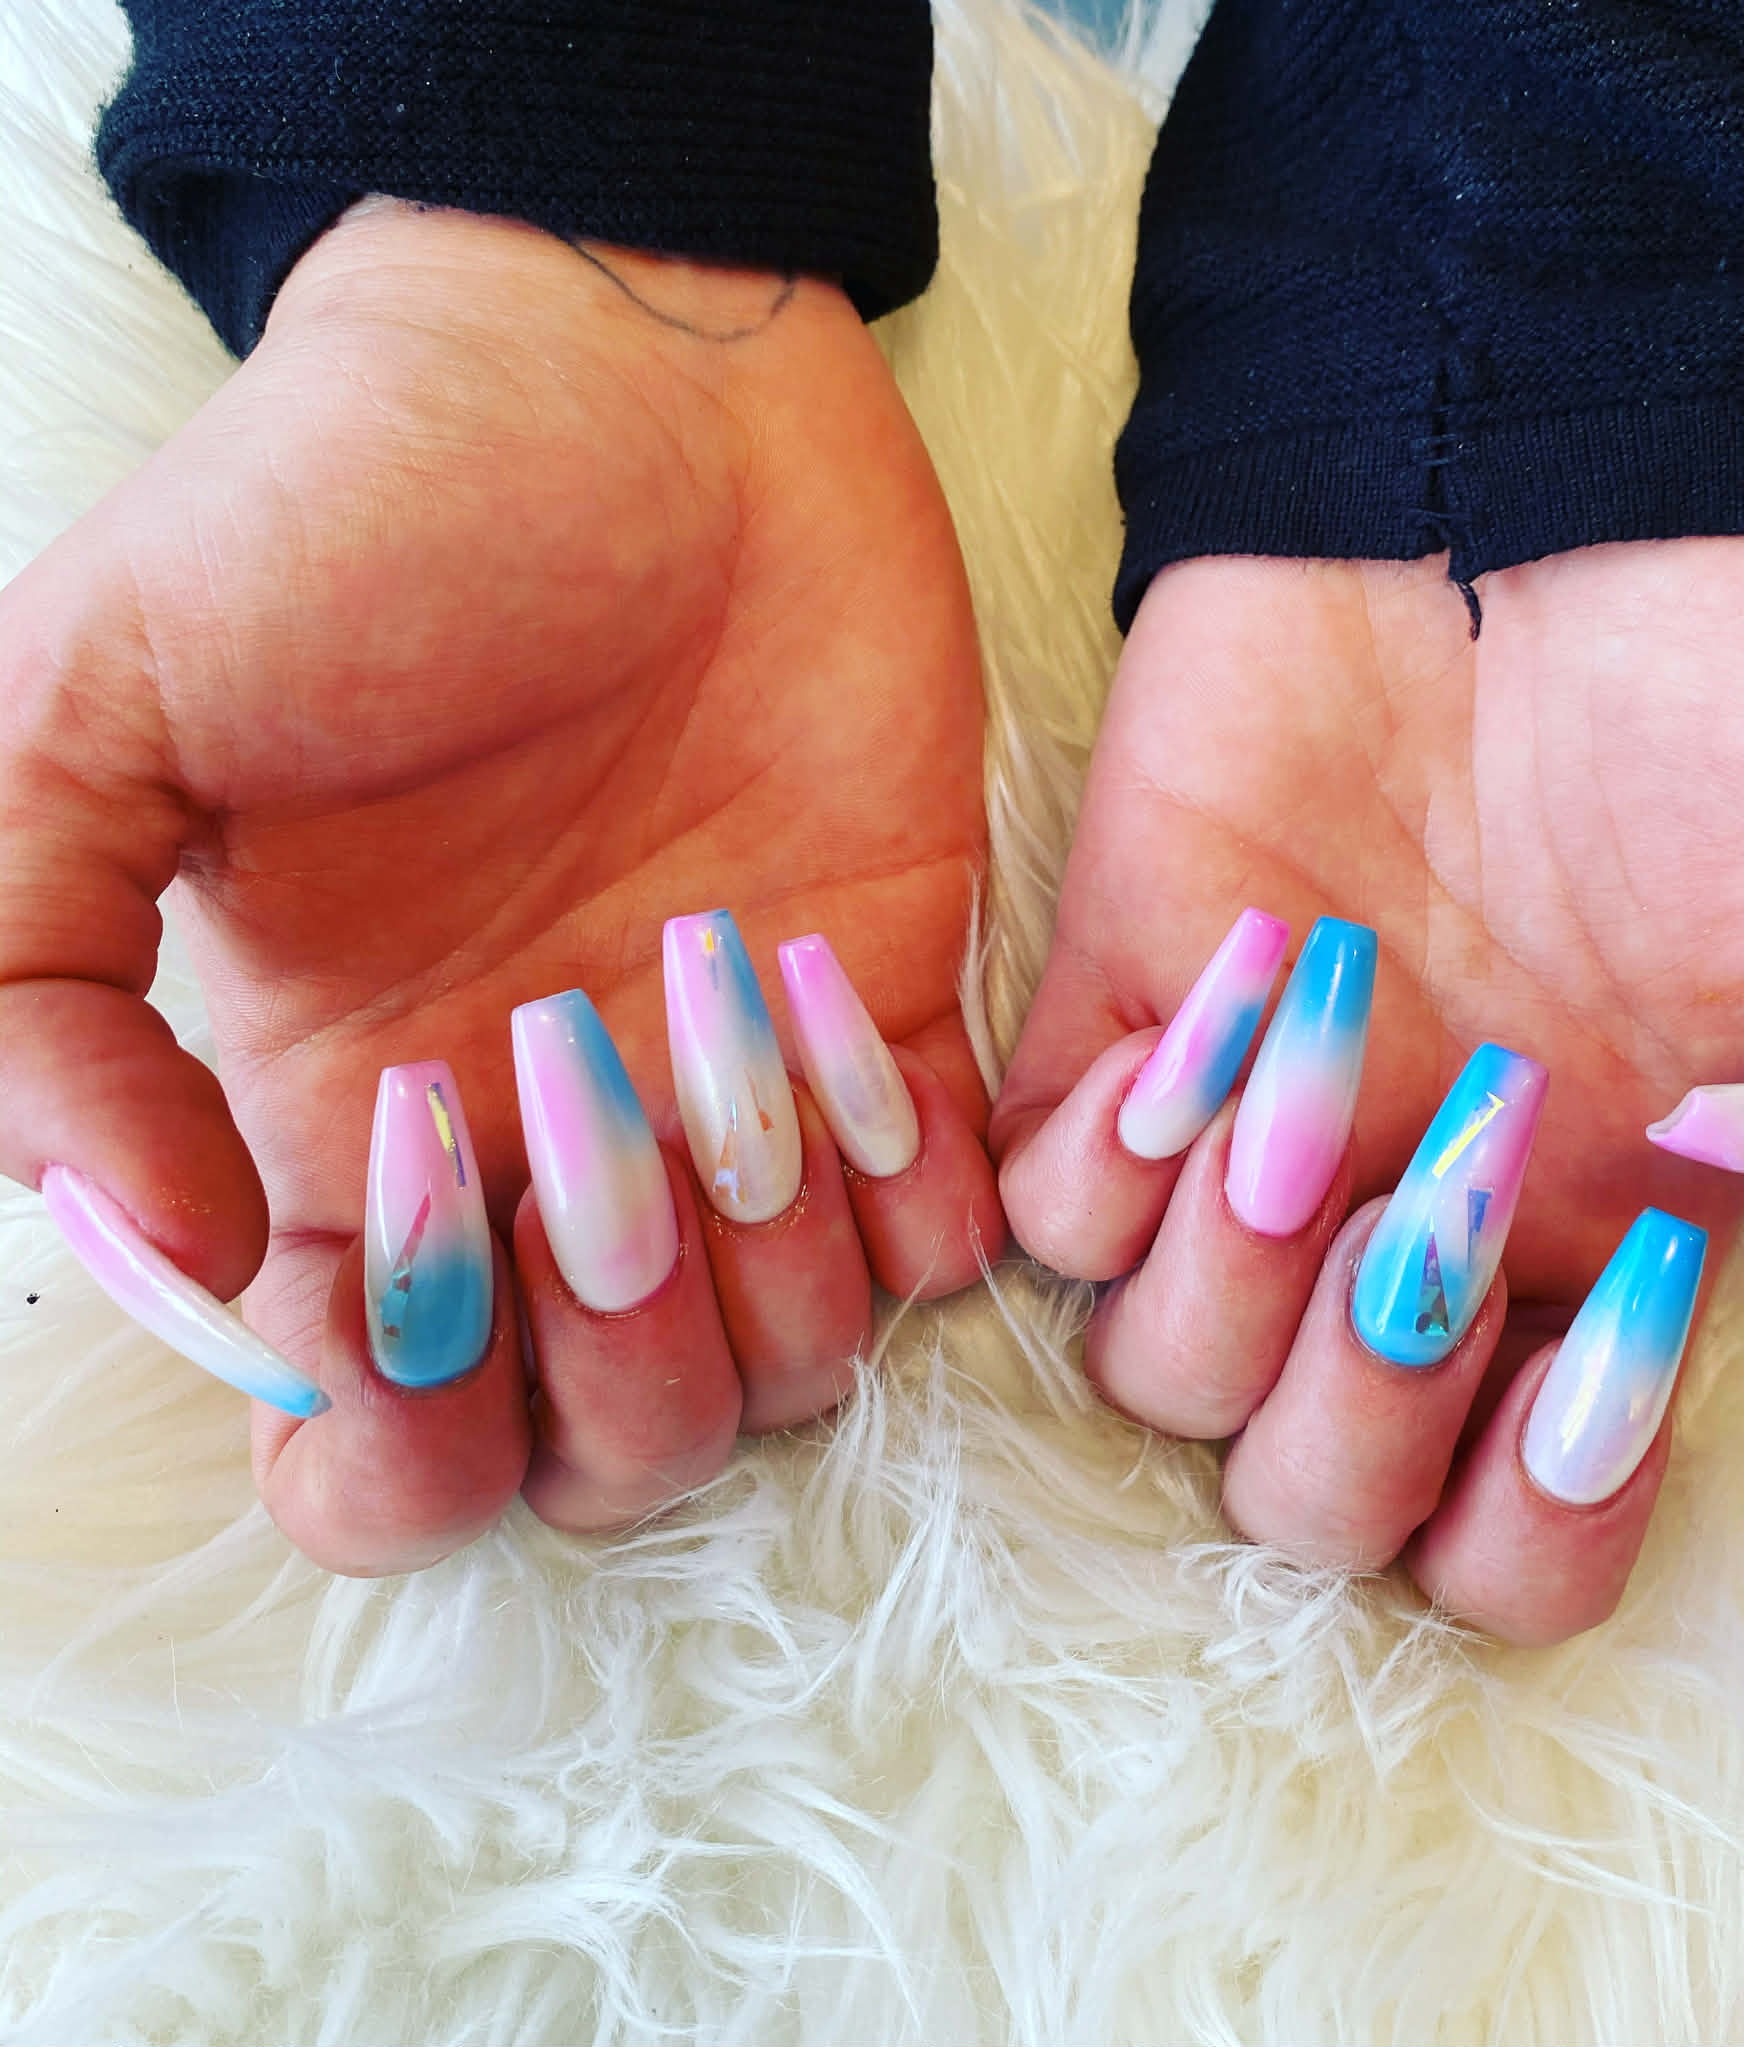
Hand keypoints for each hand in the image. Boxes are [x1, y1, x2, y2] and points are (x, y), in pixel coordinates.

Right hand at [0, 200, 1000, 1571]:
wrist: (623, 370)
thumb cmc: (358, 516)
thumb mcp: (92, 709)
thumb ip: (28, 988)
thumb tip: (179, 1253)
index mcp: (353, 1130)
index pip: (377, 1441)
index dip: (401, 1446)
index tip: (420, 1284)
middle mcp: (548, 1159)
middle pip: (608, 1446)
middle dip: (618, 1378)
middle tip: (602, 1156)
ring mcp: (729, 1101)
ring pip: (787, 1368)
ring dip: (774, 1282)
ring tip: (731, 1050)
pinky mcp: (888, 1017)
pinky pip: (941, 1234)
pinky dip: (919, 1199)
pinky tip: (855, 1039)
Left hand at [993, 537, 1743, 1642]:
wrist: (1581, 462)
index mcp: (1601, 1237)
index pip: (1513, 1531)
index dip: (1549, 1506)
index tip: (1637, 1283)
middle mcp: (1409, 1214)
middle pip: (1304, 1497)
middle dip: (1367, 1407)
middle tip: (1468, 1164)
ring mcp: (1253, 1118)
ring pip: (1149, 1368)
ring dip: (1234, 1276)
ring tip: (1342, 1060)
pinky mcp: (1126, 996)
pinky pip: (1037, 1190)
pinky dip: (1108, 1148)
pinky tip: (1240, 990)